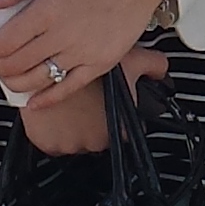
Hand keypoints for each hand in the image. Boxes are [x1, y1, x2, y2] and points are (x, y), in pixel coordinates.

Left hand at [0, 0, 175, 103]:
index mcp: (48, 10)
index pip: (5, 41)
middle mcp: (63, 36)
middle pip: (16, 63)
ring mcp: (82, 54)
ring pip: (37, 80)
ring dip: (15, 82)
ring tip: (8, 75)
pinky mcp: (99, 65)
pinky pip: (68, 89)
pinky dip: (46, 99)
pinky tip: (33, 101)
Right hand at [21, 45, 162, 154]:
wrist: (42, 67)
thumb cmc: (85, 62)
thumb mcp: (129, 59)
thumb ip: (153, 66)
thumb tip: (162, 71)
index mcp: (122, 127)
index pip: (130, 128)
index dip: (123, 112)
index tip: (112, 102)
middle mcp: (99, 142)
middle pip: (103, 136)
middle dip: (97, 119)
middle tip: (89, 98)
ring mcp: (73, 145)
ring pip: (78, 139)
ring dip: (75, 125)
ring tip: (71, 103)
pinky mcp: (50, 146)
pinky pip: (55, 143)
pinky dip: (54, 130)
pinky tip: (56, 111)